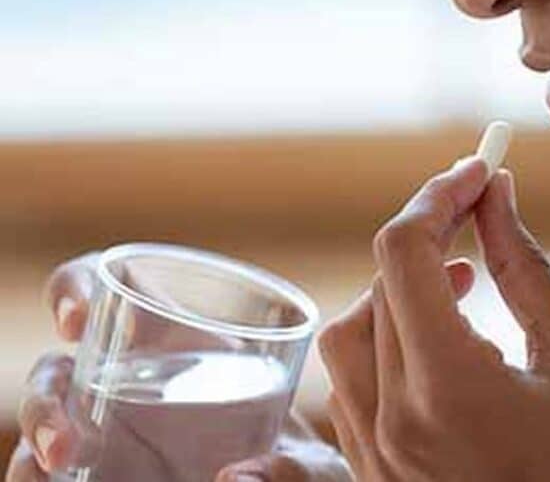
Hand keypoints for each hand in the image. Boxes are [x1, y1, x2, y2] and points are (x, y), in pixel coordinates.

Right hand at [6, 255, 351, 481]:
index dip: (77, 287)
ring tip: (55, 473)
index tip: (76, 319)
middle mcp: (129, 381)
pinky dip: (36, 479)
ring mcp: (105, 432)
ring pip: (44, 425)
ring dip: (38, 445)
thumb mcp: (313, 466)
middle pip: (58, 370)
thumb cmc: (302, 467)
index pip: (112, 287)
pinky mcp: (98, 474)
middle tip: (66, 447)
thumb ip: (294, 470)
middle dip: (45, 401)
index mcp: (179, 344)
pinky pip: (48, 474)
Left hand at [318, 157, 549, 481]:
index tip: (477, 171)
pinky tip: (438, 341)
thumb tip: (496, 193)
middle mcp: (395, 424)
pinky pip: (352, 390)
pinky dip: (385, 344)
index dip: (439, 198)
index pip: (404, 255)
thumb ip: (523, 265)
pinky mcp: (378, 478)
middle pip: (378, 290)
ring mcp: (378, 458)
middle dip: (427, 236)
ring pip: (350, 339)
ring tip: (460, 282)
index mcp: (447, 388)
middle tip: (479, 211)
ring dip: (396, 292)